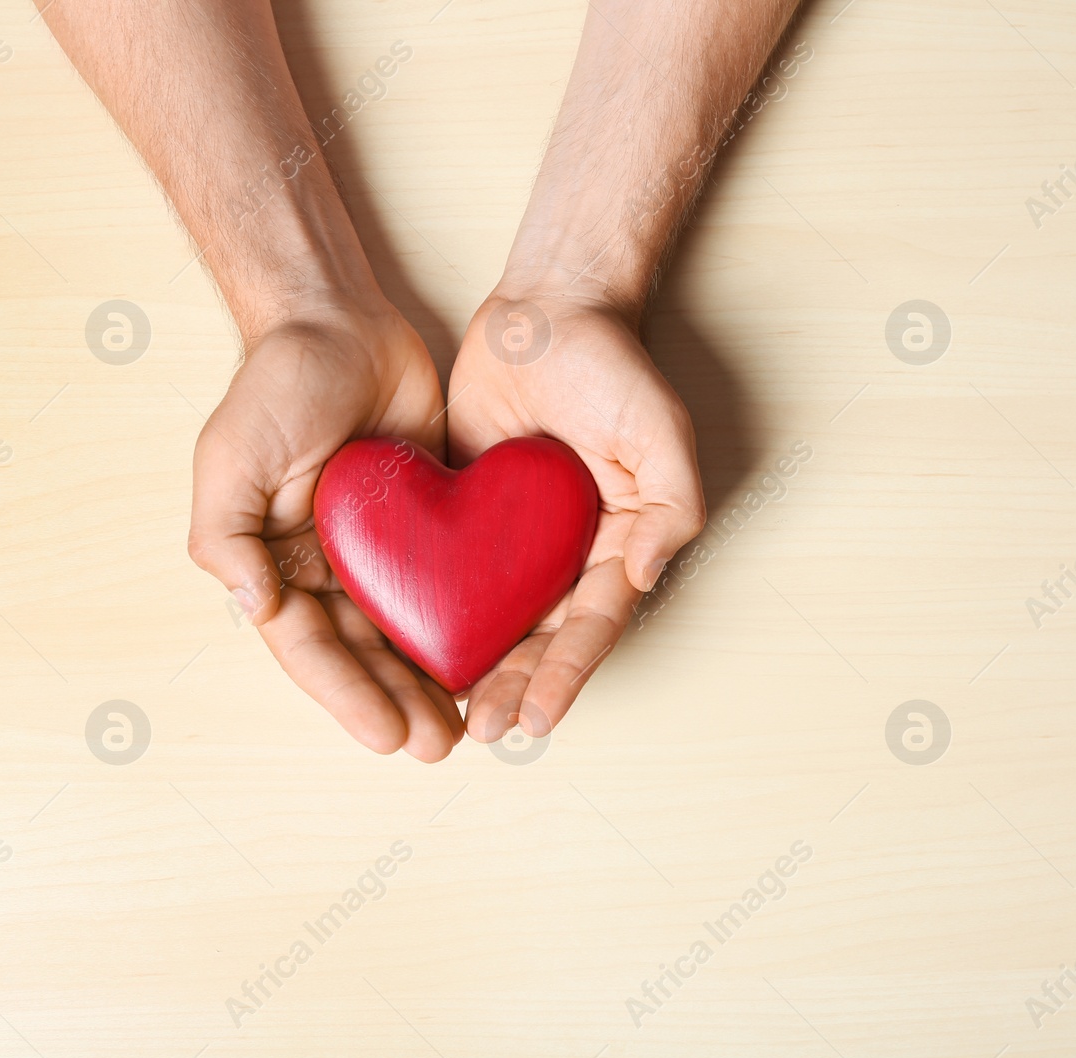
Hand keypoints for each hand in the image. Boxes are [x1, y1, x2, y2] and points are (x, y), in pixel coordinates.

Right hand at [187, 300, 465, 761]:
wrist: (342, 322)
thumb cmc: (274, 384)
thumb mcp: (231, 456)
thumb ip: (226, 535)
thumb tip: (252, 609)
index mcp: (278, 564)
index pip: (313, 647)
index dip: (348, 695)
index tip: (388, 736)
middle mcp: (330, 568)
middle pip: (367, 654)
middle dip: (401, 702)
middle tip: (442, 745)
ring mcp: (384, 549)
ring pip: (412, 631)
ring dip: (437, 679)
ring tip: (472, 725)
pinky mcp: (434, 522)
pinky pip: (453, 582)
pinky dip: (470, 623)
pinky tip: (500, 656)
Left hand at [445, 288, 704, 741]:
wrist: (546, 311)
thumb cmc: (613, 367)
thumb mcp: (662, 431)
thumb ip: (672, 504)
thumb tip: (645, 574)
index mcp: (618, 545)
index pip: (593, 625)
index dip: (567, 675)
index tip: (540, 717)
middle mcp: (567, 555)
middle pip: (540, 639)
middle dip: (515, 688)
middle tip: (484, 729)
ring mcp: (514, 540)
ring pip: (492, 621)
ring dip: (473, 669)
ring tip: (449, 715)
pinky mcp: (464, 517)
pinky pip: (445, 574)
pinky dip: (430, 614)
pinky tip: (404, 651)